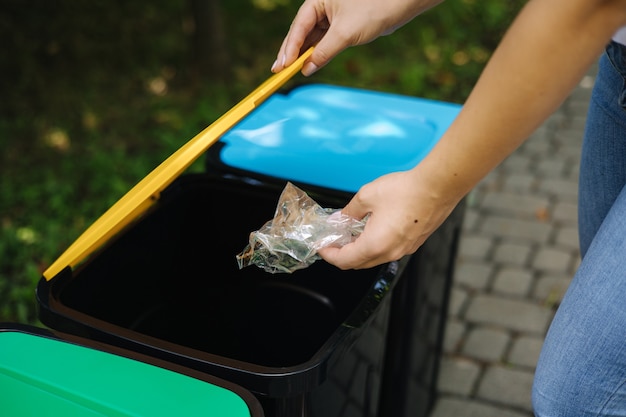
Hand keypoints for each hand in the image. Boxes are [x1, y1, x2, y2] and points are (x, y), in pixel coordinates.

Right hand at [271, 0, 444, 75]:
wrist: (401, 4)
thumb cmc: (374, 10)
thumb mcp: (345, 34)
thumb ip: (324, 52)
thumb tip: (307, 69)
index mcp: (318, 0)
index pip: (298, 26)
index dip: (289, 47)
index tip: (282, 66)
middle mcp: (322, 6)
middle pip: (301, 31)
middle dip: (291, 52)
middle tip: (279, 71)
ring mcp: (331, 15)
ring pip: (312, 37)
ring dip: (303, 54)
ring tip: (290, 71)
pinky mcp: (341, 25)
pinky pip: (324, 40)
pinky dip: (316, 52)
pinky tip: (309, 64)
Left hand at [318, 168, 460, 269]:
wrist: (437, 186)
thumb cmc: (406, 191)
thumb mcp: (367, 196)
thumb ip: (349, 211)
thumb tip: (339, 219)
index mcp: (375, 245)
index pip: (344, 261)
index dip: (329, 254)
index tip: (322, 246)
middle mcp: (390, 252)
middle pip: (358, 264)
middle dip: (342, 254)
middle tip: (334, 239)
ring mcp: (404, 250)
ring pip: (374, 258)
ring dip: (359, 250)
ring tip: (350, 233)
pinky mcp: (413, 243)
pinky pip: (388, 251)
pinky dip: (375, 245)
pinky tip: (371, 229)